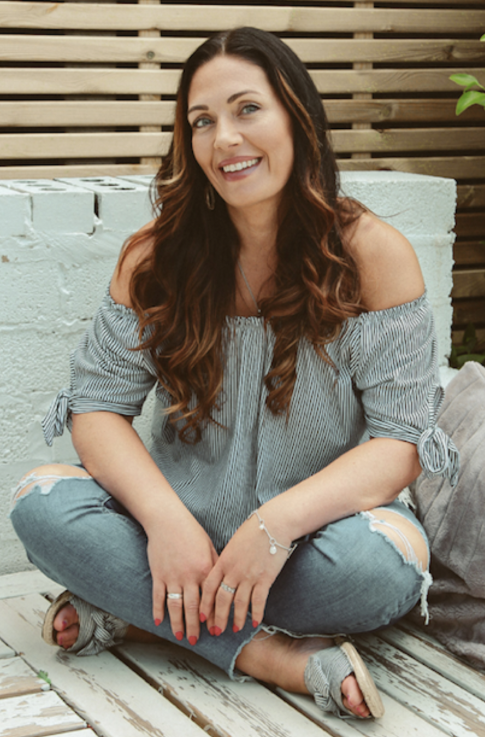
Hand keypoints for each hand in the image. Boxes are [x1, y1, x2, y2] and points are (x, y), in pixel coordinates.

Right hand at [145, 507, 217, 644]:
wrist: (167, 520)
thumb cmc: (190, 531)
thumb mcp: (209, 547)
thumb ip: (215, 566)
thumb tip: (222, 583)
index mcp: (205, 569)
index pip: (211, 598)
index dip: (213, 616)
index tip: (215, 629)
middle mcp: (189, 576)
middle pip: (193, 607)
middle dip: (196, 626)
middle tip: (197, 641)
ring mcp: (172, 576)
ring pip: (175, 606)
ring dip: (178, 624)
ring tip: (181, 636)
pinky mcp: (158, 574)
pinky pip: (158, 597)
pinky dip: (158, 611)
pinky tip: (160, 622)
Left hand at [200, 511, 291, 634]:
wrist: (273, 524)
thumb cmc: (253, 530)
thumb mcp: (233, 544)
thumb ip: (226, 560)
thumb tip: (221, 572)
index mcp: (223, 561)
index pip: (209, 587)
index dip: (205, 604)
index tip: (201, 617)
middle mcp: (234, 571)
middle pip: (222, 599)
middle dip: (218, 618)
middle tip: (215, 632)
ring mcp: (249, 576)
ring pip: (239, 603)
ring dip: (236, 619)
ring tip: (235, 629)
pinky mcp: (265, 578)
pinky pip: (258, 600)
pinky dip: (256, 613)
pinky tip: (254, 622)